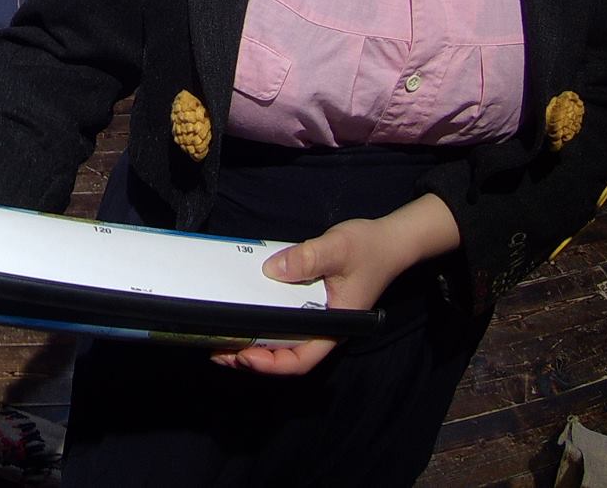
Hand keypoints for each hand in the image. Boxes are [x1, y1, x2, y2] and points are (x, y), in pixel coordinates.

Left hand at [219, 192, 460, 375]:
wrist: (388, 241)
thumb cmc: (368, 248)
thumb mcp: (337, 248)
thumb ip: (306, 259)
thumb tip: (271, 270)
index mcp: (334, 326)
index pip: (302, 359)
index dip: (272, 364)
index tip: (244, 355)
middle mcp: (324, 328)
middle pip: (287, 357)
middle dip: (253, 359)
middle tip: (218, 351)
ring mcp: (316, 318)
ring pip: (283, 343)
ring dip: (254, 345)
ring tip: (222, 341)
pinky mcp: (310, 304)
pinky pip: (283, 322)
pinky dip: (262, 324)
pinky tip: (242, 315)